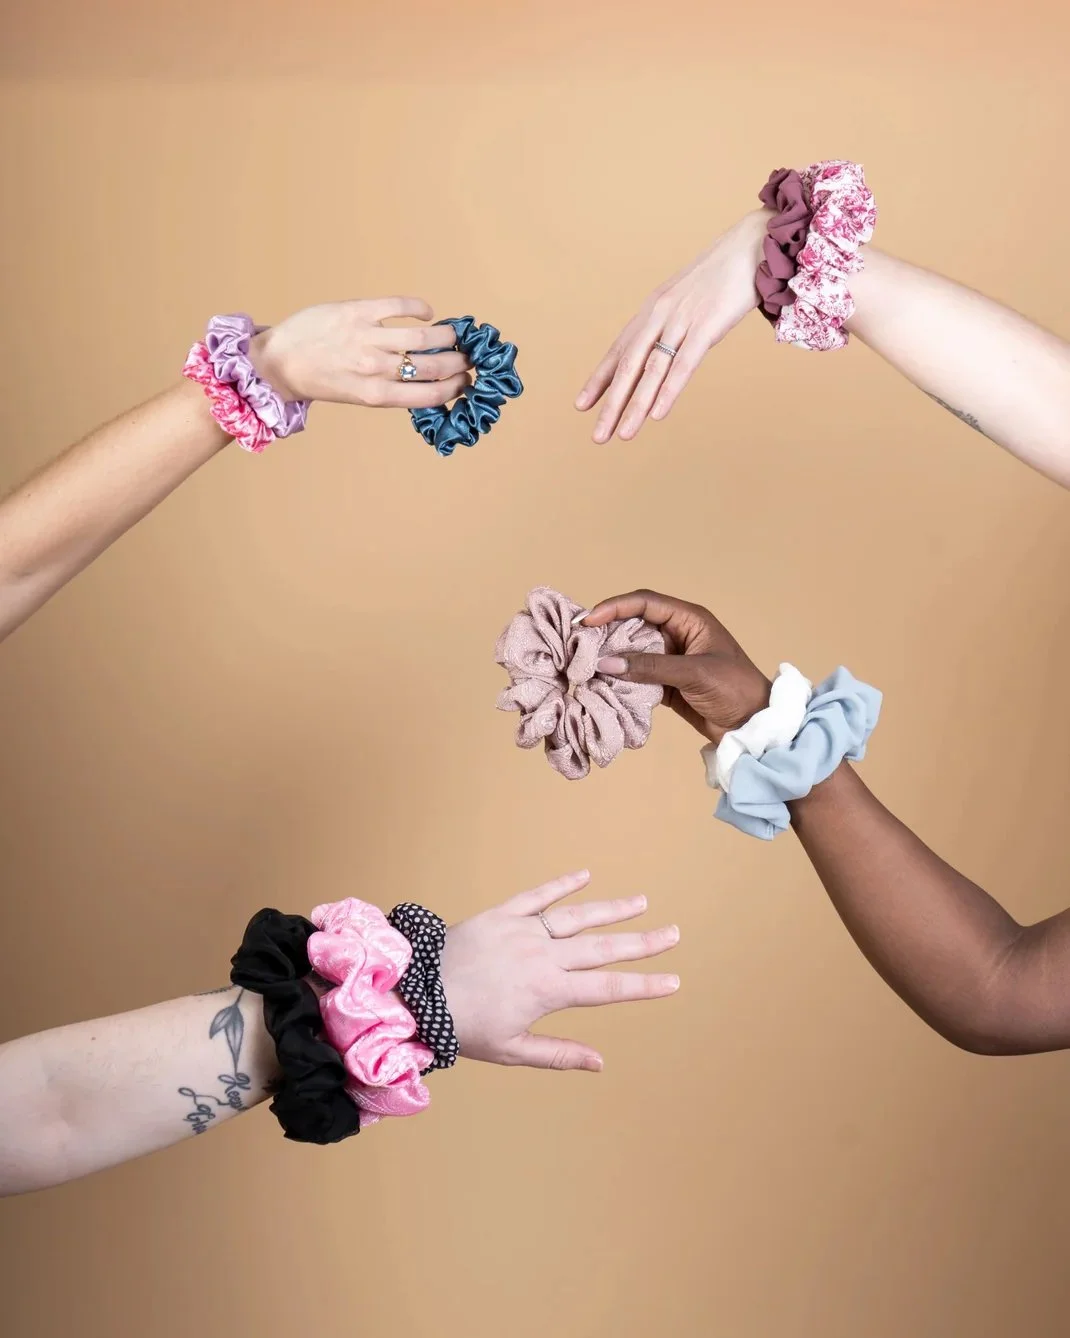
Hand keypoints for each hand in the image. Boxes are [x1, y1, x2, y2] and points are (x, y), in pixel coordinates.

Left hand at [249, 297, 470, 408]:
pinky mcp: (357, 312)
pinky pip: (400, 306)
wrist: (278, 363)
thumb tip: (427, 380)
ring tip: (453, 334)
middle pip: (434, 366)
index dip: (457, 387)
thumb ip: (390, 390)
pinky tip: (426, 313)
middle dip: (459, 362)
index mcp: (376, 395)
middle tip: (468, 357)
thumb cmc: (318, 381)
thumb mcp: (357, 396)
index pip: (432, 394)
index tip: (467, 380)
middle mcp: (375, 369)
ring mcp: (366, 338)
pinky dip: (420, 308)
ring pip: (424, 336)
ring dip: (447, 335)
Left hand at [440, 870, 679, 1071]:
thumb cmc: (461, 1026)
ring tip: (641, 902)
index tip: (673, 981)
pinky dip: (561, 884)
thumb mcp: (510, 1050)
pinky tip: (585, 874)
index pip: (607, 988)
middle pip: (602, 948)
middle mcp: (541, 956)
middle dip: (641, 942)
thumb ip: (558, 1053)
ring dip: (612, 909)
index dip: (643, 985)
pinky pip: (537, 895)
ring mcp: (522, 930)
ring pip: (577, 917)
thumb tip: (600, 1062)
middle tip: (673, 933)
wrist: (415, 992)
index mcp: (547, 990)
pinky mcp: (500, 914)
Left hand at [576, 210, 768, 442]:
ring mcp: (682, 320)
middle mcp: (659, 316)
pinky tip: (656, 414)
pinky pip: (683, 364)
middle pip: (628, 366)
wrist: (752, 246)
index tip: (581, 405)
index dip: (599, 380)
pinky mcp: (707, 326)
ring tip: (623, 434)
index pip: (619, 351)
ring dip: (635, 406)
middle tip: (597, 436)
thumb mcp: (686, 300)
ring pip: (651, 371)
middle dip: (611, 404)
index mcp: (652, 311)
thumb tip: (660, 352)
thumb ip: (670, 325)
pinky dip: (668, 390)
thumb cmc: (721, 276)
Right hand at [580, 590, 769, 742]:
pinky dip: (621, 678)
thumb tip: (606, 663)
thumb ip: (650, 667)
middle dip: (607, 631)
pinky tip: (603, 684)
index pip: (645, 603)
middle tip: (579, 643)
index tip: (589, 620)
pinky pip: (637, 674)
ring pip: (632, 650)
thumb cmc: (734, 689)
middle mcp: (678, 634)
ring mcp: (671, 659)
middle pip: (634, 624)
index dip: (615, 607)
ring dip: (611, 657)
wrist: (753, 725)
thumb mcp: (694, 674)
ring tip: (584, 664)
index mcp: (689, 620)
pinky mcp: (666, 683)